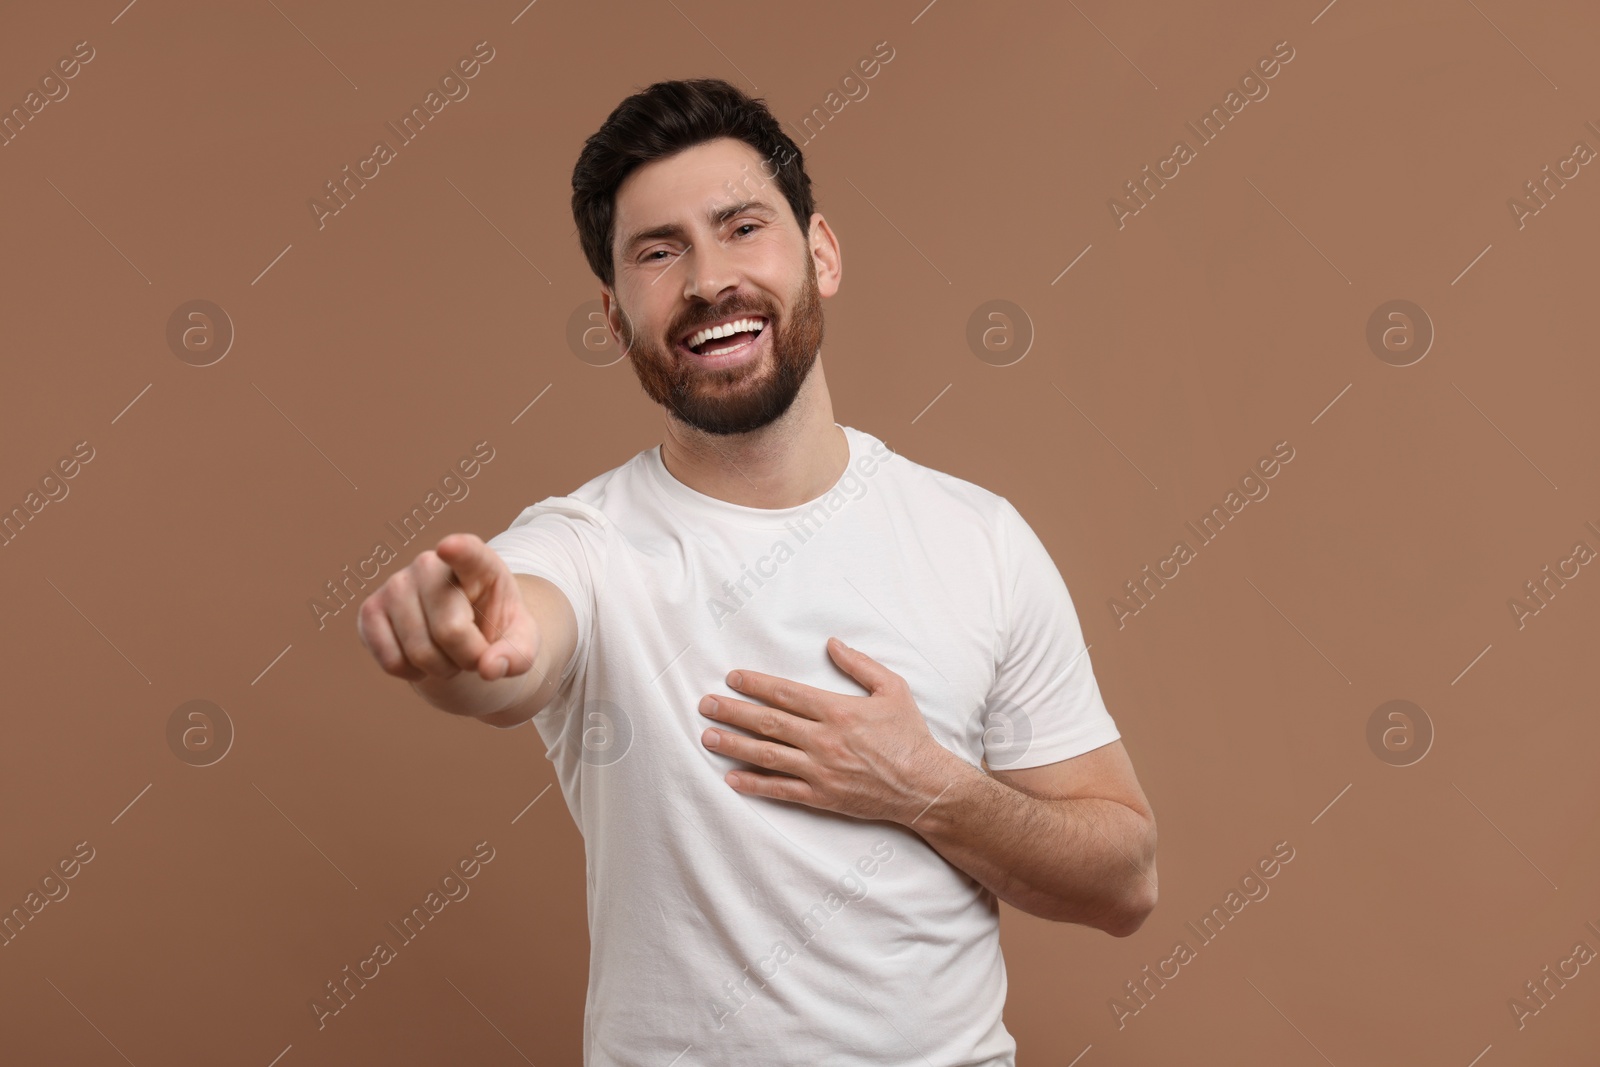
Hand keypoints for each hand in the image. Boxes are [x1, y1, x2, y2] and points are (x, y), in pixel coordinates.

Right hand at [356, 532, 537, 683]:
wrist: (462, 634)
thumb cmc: (494, 630)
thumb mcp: (521, 641)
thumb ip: (518, 654)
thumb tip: (489, 668)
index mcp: (477, 564)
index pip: (469, 553)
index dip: (459, 551)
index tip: (450, 547)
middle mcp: (430, 565)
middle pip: (450, 630)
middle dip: (468, 657)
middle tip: (474, 652)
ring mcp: (396, 584)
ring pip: (419, 652)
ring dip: (442, 669)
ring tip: (449, 651)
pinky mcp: (370, 610)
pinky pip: (392, 662)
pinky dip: (412, 673)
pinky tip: (420, 655)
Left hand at [698, 637, 963, 824]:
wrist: (924, 786)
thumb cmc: (909, 735)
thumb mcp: (892, 688)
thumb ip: (859, 664)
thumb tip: (832, 643)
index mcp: (837, 710)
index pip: (786, 693)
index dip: (755, 684)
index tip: (732, 678)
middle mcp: (824, 739)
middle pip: (768, 722)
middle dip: (733, 712)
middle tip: (705, 705)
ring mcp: (820, 770)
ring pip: (767, 755)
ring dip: (734, 745)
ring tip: (708, 737)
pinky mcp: (822, 797)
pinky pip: (781, 790)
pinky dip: (754, 785)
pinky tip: (732, 778)